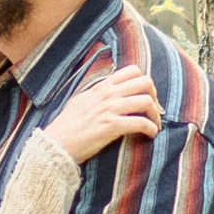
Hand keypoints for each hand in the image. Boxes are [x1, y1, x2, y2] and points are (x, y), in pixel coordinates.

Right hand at [47, 62, 162, 163]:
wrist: (57, 142)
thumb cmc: (67, 125)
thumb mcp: (81, 101)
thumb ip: (96, 94)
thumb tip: (107, 91)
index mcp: (101, 87)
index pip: (132, 71)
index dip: (144, 83)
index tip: (146, 97)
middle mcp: (108, 94)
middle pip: (145, 82)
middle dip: (155, 96)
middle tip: (154, 111)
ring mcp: (110, 109)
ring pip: (146, 101)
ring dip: (156, 115)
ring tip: (155, 125)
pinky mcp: (112, 126)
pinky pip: (141, 123)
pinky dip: (151, 129)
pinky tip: (150, 135)